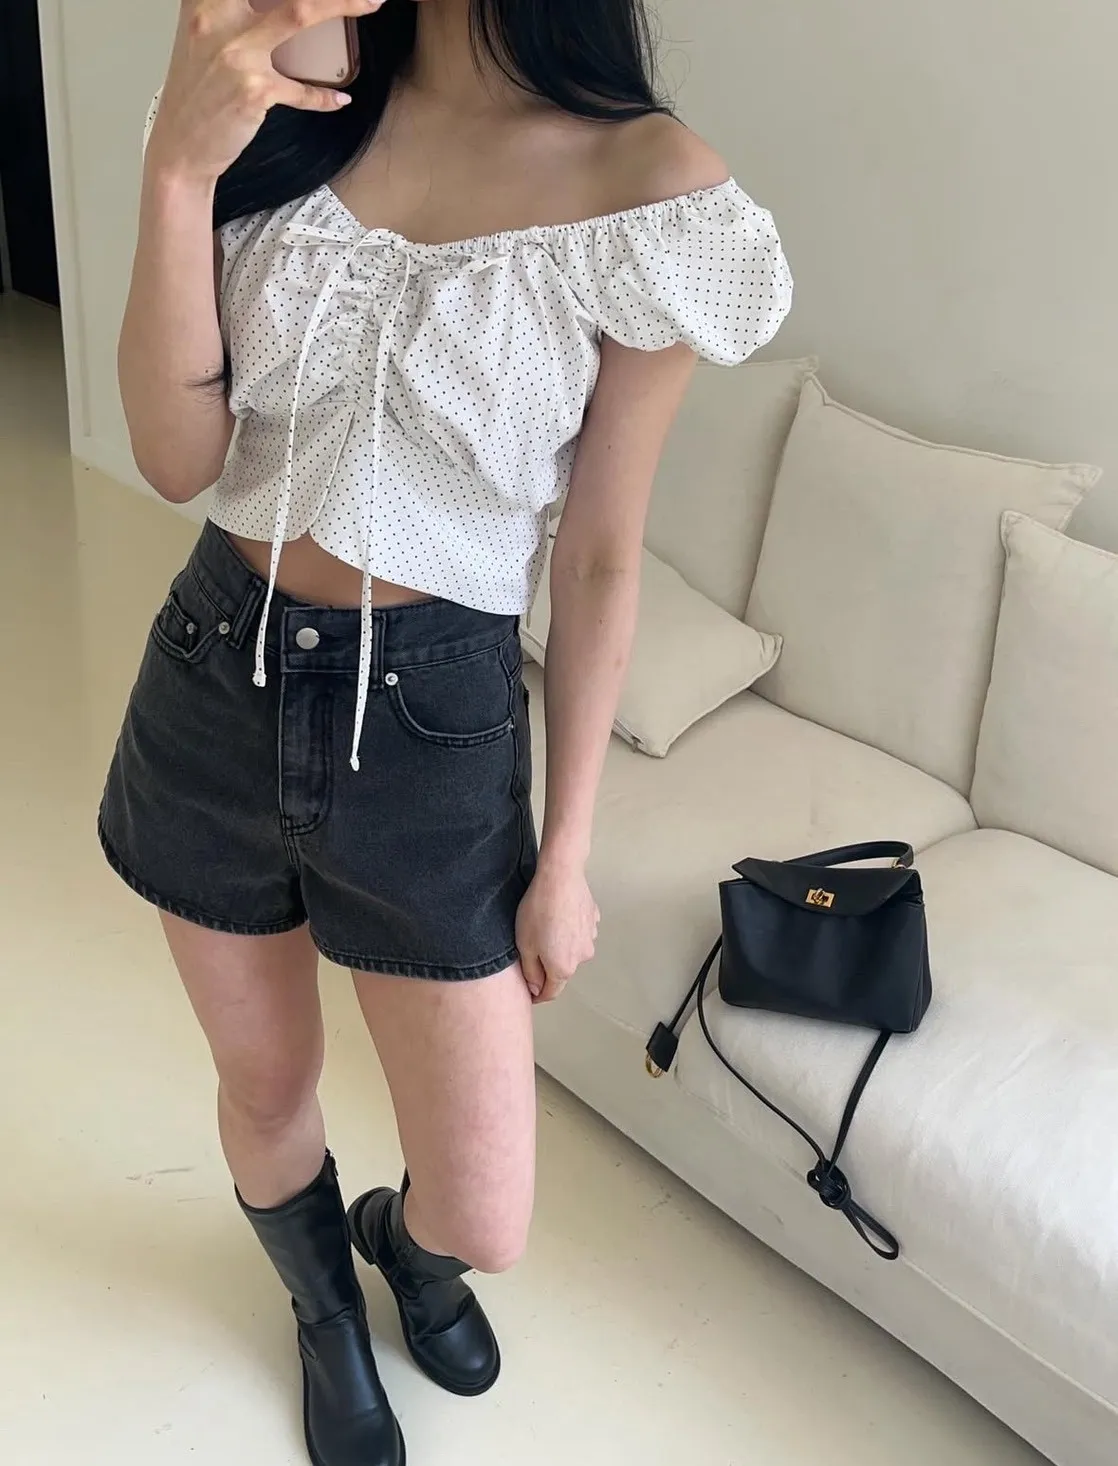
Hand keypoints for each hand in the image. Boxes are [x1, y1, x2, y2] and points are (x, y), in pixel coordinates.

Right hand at [147, 0, 383, 184]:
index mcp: (204, 0)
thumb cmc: (197, 93)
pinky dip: (325, 95)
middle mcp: (217, 17)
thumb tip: (280, 8)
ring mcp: (237, 53)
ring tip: (371, 3)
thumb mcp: (203, 37)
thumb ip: (232, 13)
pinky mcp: (254, 90)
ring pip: (300, 13)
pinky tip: (339, 98)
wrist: (180, 146)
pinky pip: (302, 89)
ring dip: (342, 4)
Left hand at [516, 858, 599, 1004]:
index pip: (550, 992)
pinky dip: (569, 929)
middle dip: (547, 966)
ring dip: (560, 945)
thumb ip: (530, 972)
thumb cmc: (538, 911)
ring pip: (572, 949)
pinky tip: (558, 915)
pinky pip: (579, 932)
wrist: (560, 877)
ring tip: (545, 926)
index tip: (528, 991)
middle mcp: (582, 957)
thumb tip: (536, 987)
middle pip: (561, 970)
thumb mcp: (524, 945)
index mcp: (562, 968)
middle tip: (531, 949)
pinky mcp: (594, 920)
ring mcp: (591, 938)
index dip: (537, 994)